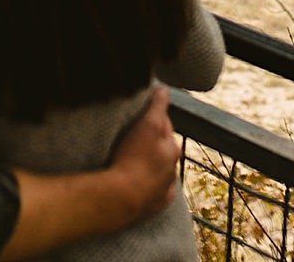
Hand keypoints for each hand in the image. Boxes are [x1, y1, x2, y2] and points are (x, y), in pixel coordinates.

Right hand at [107, 86, 179, 222]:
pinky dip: (149, 184)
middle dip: (153, 140)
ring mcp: (164, 187)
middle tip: (132, 134)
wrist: (122, 197)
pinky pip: (154, 190)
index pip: (164, 123)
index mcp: (172, 147)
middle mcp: (172, 167)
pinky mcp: (155, 203)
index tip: (139, 113)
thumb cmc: (133, 157)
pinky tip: (138, 180)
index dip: (151, 115)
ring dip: (150, 162)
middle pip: (163, 146)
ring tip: (131, 158)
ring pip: (159, 169)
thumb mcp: (147, 124)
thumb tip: (164, 89)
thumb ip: (157, 105)